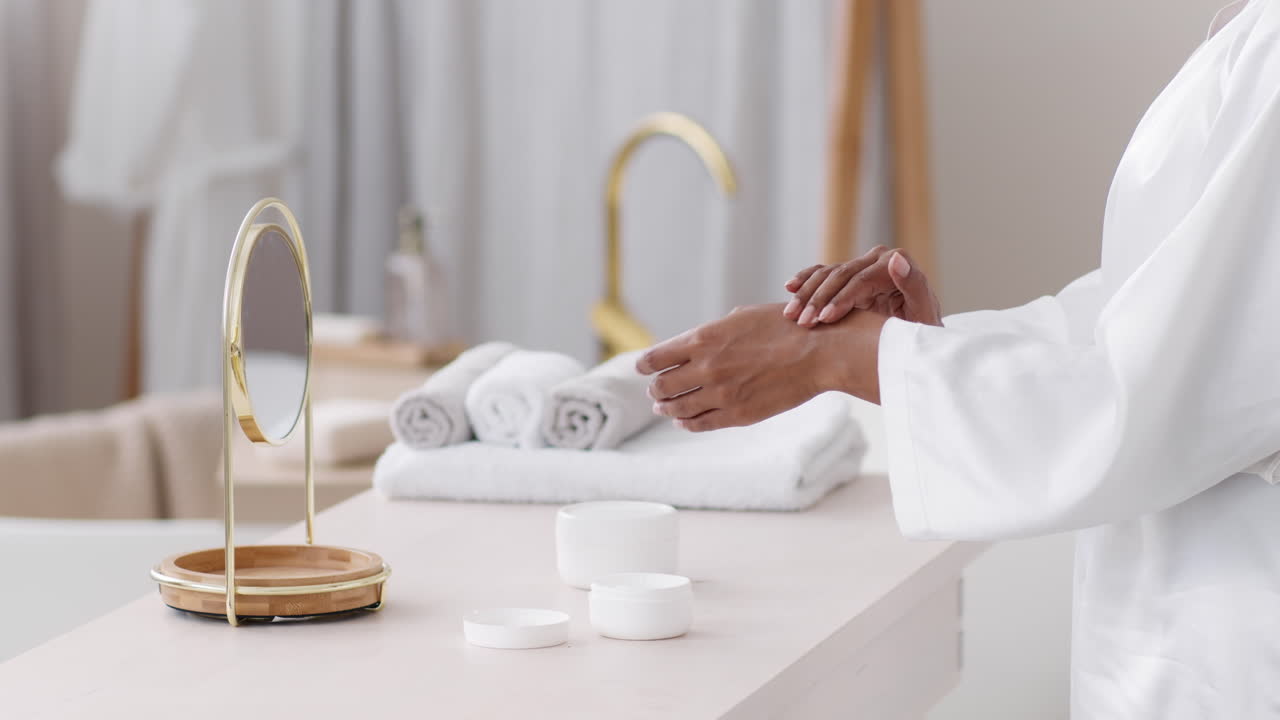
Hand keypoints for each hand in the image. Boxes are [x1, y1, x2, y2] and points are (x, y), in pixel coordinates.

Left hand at [635, 304, 886, 431]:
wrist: (818, 352)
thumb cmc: (783, 328)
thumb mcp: (740, 318)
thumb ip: (710, 334)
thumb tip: (689, 345)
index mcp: (703, 339)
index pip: (655, 358)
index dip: (644, 365)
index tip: (642, 368)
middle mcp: (706, 367)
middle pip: (661, 386)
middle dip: (656, 388)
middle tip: (655, 390)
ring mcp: (720, 394)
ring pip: (677, 408)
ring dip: (667, 407)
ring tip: (664, 407)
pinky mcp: (736, 415)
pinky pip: (699, 424)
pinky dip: (686, 423)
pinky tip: (684, 420)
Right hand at [783, 246, 941, 327]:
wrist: (913, 341)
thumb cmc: (921, 334)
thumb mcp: (924, 316)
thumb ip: (914, 285)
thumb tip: (896, 258)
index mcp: (897, 264)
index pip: (861, 280)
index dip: (841, 299)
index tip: (825, 320)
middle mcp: (878, 259)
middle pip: (841, 275)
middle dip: (819, 299)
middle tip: (804, 323)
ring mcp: (861, 265)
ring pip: (827, 274)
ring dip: (806, 294)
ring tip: (791, 315)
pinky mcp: (848, 276)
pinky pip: (822, 274)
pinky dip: (805, 281)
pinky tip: (789, 289)